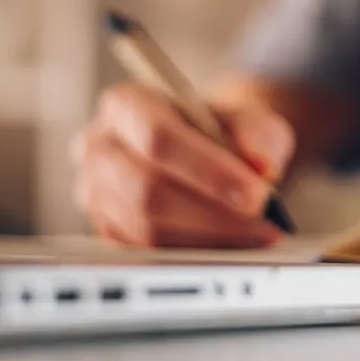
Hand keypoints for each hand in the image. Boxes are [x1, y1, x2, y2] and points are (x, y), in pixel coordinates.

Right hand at [70, 83, 294, 247]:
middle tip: (263, 225)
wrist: (198, 149)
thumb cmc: (214, 129)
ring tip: (256, 238)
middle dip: (212, 214)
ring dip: (208, 239)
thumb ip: (258, 132)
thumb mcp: (245, 116)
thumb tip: (263, 166)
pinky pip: (148, 255)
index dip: (207, 169)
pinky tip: (230, 250)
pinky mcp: (107, 232)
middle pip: (147, 190)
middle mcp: (99, 148)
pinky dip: (195, 255)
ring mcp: (96, 195)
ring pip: (146, 229)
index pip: (156, 136)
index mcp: (124, 105)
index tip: (255, 193)